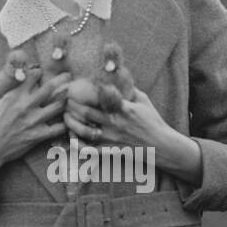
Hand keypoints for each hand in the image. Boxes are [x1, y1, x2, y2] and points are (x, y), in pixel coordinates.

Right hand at [0, 69, 69, 188]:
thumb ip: (7, 89)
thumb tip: (15, 77)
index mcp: (14, 95)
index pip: (33, 76)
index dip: (40, 72)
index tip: (44, 72)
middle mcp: (25, 106)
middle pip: (50, 87)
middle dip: (62, 79)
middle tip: (69, 76)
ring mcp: (33, 121)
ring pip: (58, 106)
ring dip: (66, 100)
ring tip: (71, 96)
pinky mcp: (37, 136)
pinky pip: (58, 128)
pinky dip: (65, 124)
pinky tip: (68, 120)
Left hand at [63, 87, 203, 184]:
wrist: (161, 146)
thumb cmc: (152, 121)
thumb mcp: (143, 101)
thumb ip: (129, 89)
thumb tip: (117, 75)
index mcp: (123, 108)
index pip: (100, 97)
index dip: (85, 90)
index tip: (75, 84)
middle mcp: (115, 123)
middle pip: (86, 113)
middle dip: (72, 105)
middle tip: (64, 99)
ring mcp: (111, 138)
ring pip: (84, 131)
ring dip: (71, 123)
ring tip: (65, 117)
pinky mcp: (110, 151)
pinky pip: (90, 150)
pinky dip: (78, 145)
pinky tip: (70, 139)